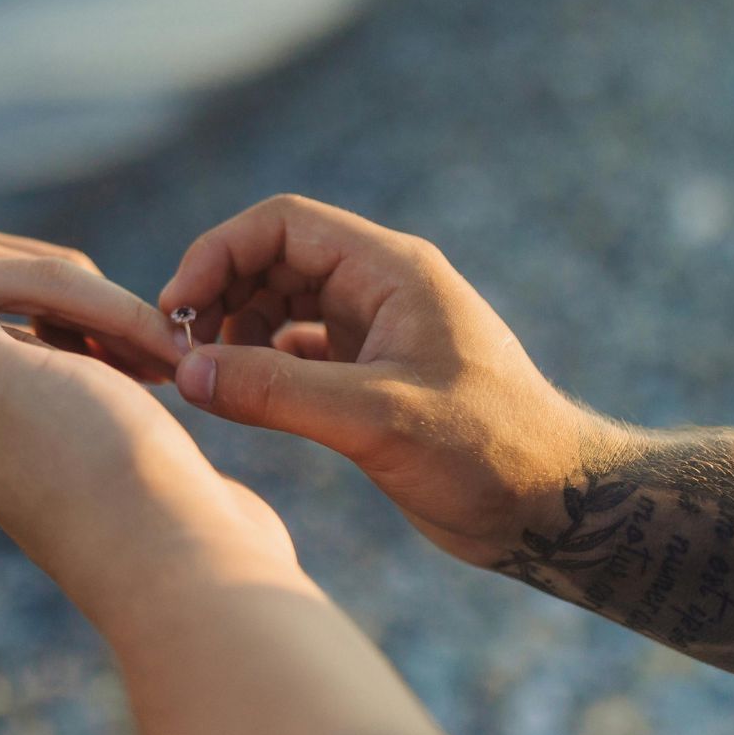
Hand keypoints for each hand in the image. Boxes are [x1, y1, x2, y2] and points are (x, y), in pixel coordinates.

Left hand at [0, 283, 295, 614]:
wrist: (184, 562)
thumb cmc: (87, 462)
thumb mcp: (3, 380)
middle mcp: (8, 457)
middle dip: (25, 326)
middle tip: (66, 288)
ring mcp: (71, 472)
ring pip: (66, 388)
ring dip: (90, 348)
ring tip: (127, 324)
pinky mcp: (132, 476)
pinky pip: (118, 412)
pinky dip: (131, 378)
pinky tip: (160, 369)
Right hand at [159, 194, 617, 568]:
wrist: (556, 509)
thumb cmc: (488, 453)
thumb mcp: (376, 419)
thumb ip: (277, 391)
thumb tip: (187, 371)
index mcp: (390, 270)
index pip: (281, 225)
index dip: (218, 254)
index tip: (176, 309)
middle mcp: (380, 288)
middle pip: (272, 259)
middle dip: (218, 294)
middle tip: (179, 352)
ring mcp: (375, 330)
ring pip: (278, 303)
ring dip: (233, 330)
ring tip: (204, 379)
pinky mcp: (371, 374)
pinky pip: (295, 349)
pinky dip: (258, 363)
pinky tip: (239, 397)